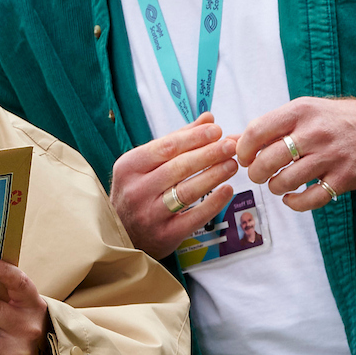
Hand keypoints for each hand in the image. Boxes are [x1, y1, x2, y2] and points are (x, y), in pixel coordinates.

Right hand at [109, 114, 240, 259]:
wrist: (122, 233)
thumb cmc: (139, 190)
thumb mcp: (146, 164)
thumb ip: (177, 140)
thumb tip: (208, 119)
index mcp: (130, 166)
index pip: (166, 147)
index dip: (194, 137)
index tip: (216, 130)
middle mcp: (136, 190)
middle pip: (179, 167)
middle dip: (209, 154)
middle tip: (231, 145)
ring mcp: (149, 214)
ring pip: (187, 191)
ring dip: (214, 175)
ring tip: (233, 164)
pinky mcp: (165, 235)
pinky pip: (194, 217)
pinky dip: (213, 203)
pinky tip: (227, 190)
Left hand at [235, 96, 355, 214]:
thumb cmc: (339, 120)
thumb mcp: (309, 110)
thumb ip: (274, 125)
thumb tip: (232, 141)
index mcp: (301, 111)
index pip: (256, 132)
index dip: (242, 150)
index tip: (244, 157)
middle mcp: (315, 132)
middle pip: (266, 161)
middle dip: (256, 173)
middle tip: (260, 174)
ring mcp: (331, 156)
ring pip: (285, 182)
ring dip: (275, 187)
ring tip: (278, 184)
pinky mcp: (344, 179)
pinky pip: (309, 200)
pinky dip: (294, 203)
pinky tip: (292, 198)